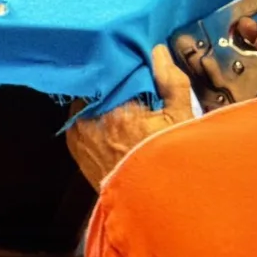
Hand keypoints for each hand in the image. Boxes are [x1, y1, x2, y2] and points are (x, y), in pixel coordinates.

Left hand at [67, 45, 194, 188]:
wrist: (151, 205)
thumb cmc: (167, 163)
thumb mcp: (181, 119)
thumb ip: (171, 81)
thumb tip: (158, 51)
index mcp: (112, 107)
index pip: (108, 70)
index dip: (120, 61)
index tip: (131, 55)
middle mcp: (88, 119)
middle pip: (95, 85)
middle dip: (110, 79)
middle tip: (128, 76)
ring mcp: (78, 134)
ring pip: (87, 102)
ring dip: (101, 97)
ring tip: (121, 96)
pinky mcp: (75, 147)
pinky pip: (81, 120)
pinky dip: (94, 115)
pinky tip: (111, 116)